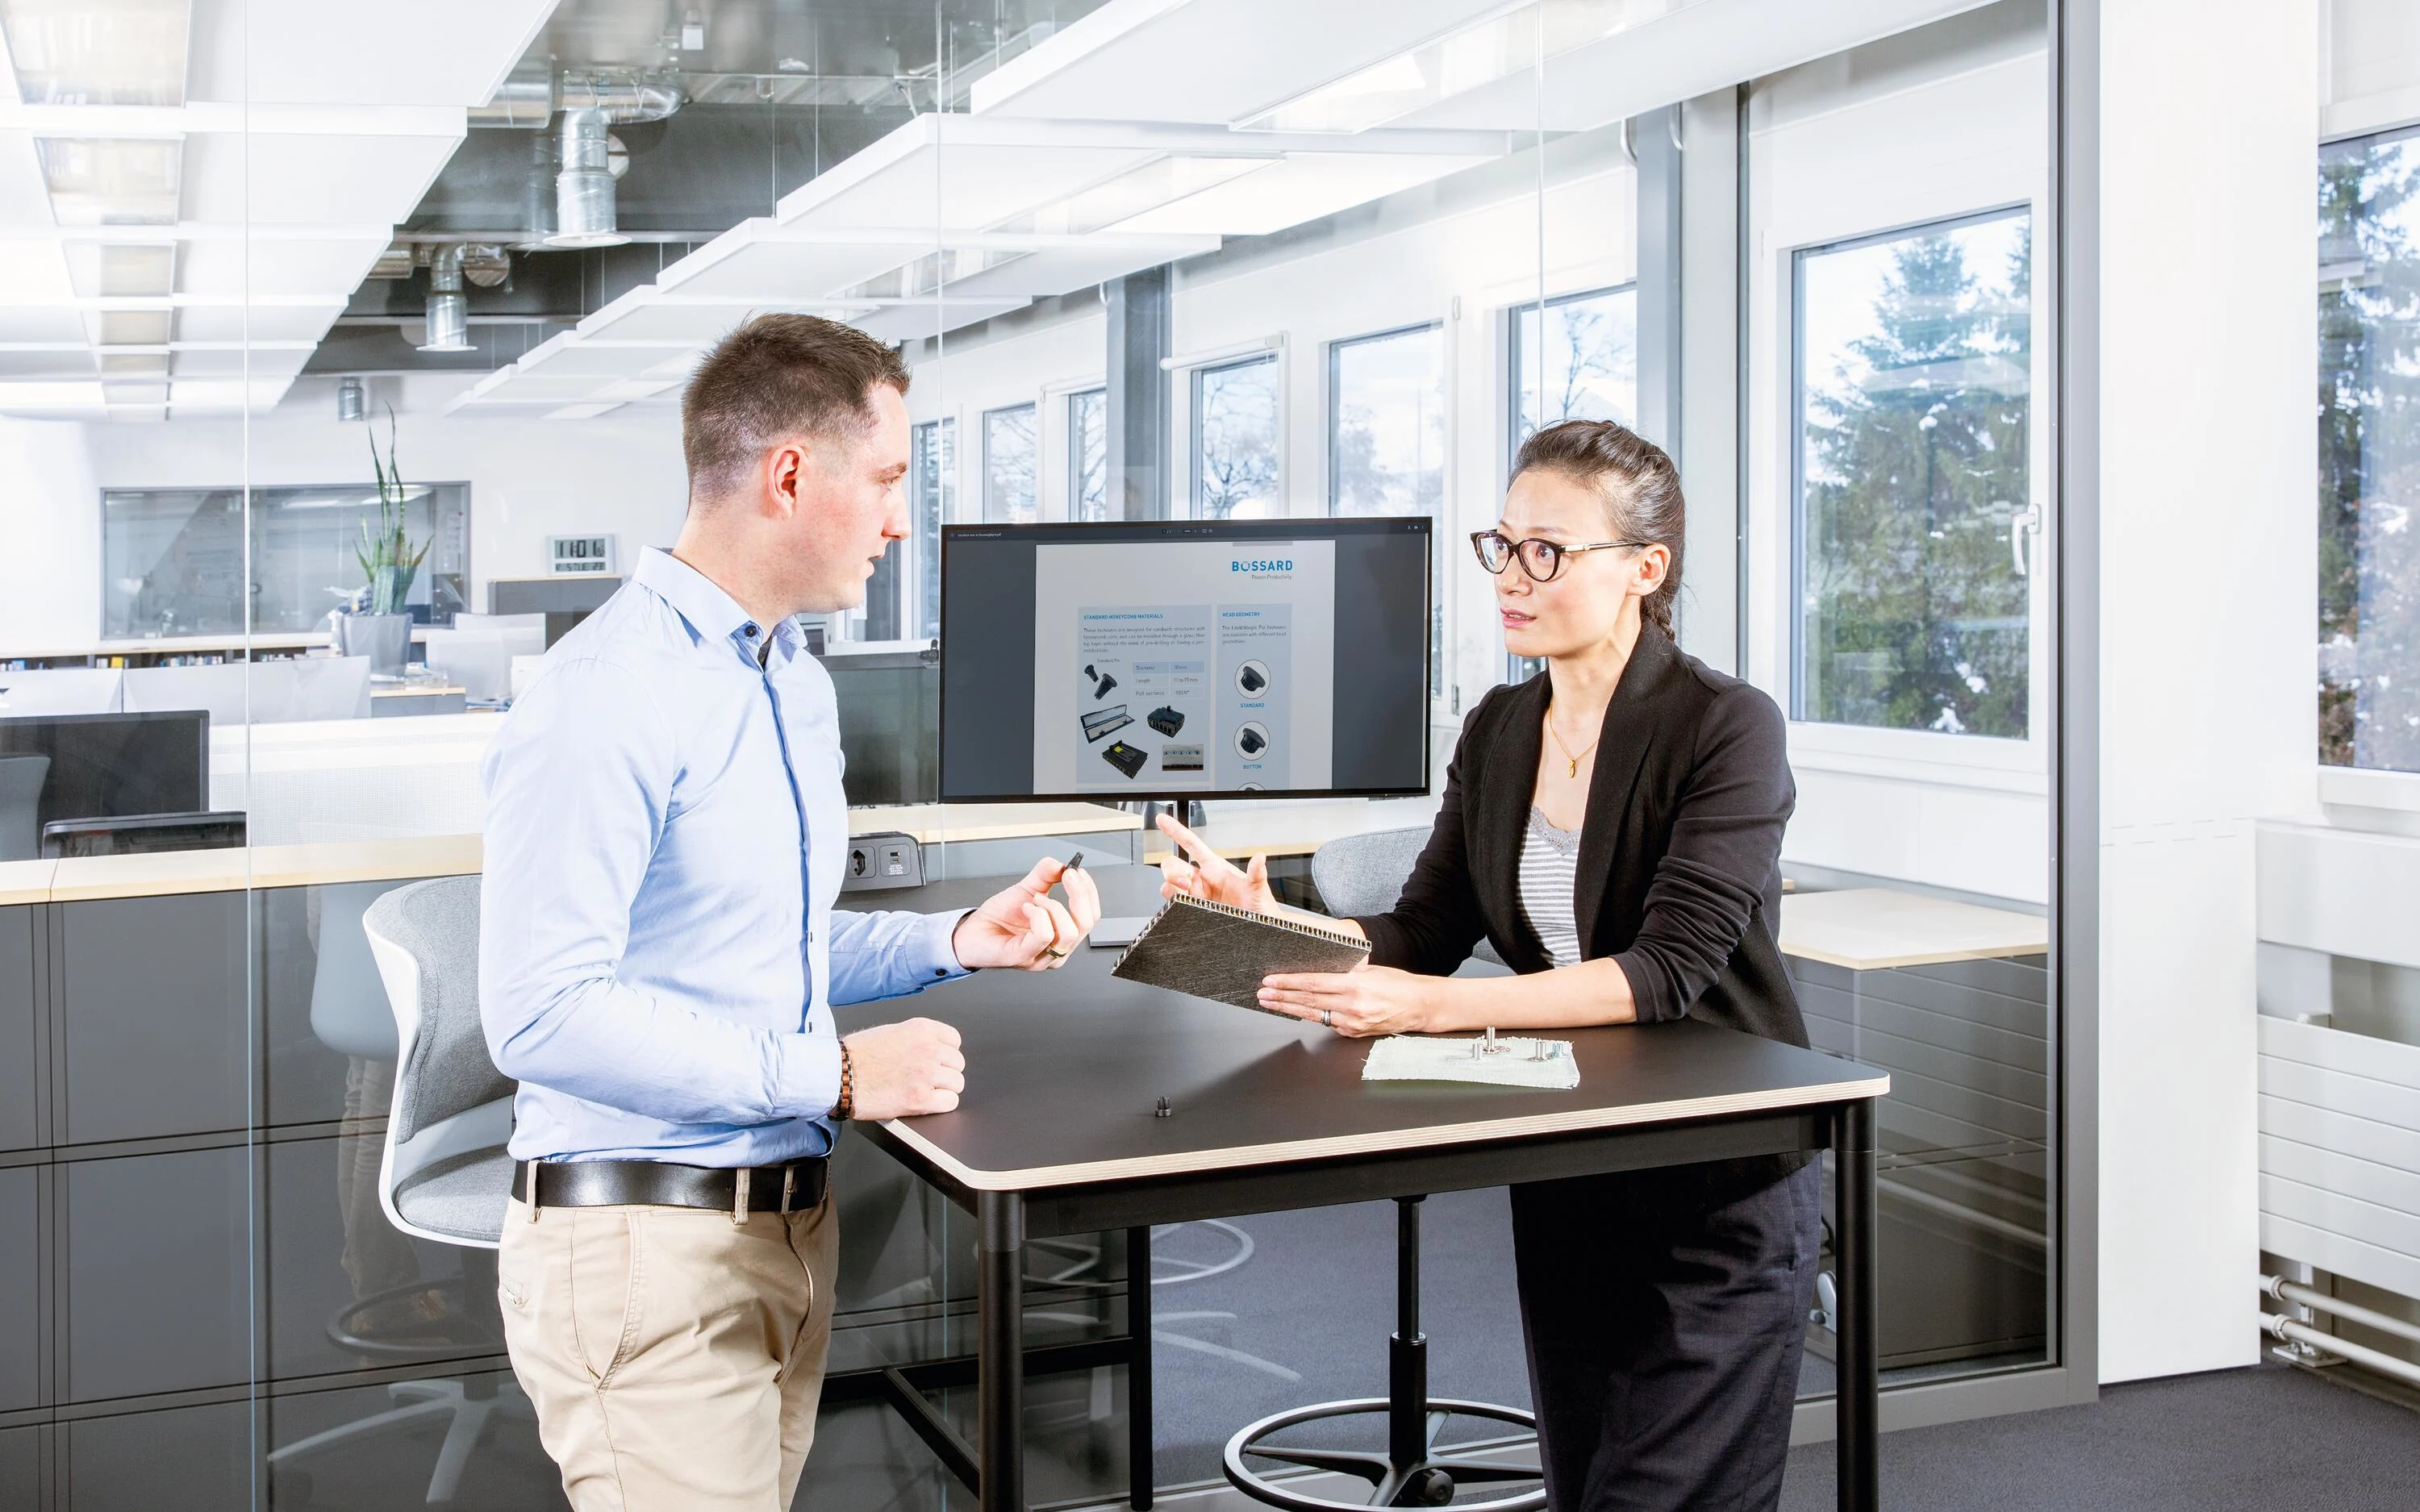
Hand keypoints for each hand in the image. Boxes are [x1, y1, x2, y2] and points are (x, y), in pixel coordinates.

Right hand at [842, 1017, 964, 1119]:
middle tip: (928, 1078)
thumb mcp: (891, 1032)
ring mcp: (927, 1074)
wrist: (839, 1075)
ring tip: (927, 1091)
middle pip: (958, 1063)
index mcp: (922, 1030)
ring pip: (957, 1083)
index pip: (955, 1040)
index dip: (946, 1052)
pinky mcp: (921, 1099)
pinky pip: (950, 1102)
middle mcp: (929, 1049)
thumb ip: (915, 1038)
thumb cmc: (855, 1054)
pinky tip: (927, 1102)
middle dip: (945, 1071)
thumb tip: (929, 1048)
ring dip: (944, 1088)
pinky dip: (942, 1104)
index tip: (938, 1060)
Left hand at [951, 855, 1101, 969]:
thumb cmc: (998, 919)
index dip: (1089, 891)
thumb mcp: (1026, 890)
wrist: (972, 933)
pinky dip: (1037, 915)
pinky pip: (1043, 935)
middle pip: (1086, 924)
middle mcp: (1057, 950)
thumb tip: (1061, 864)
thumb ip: (1045, 875)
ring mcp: (1042, 957)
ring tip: (1035, 899)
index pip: (1091, 916)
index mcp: (1063, 935)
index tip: (1077, 871)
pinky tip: (1026, 908)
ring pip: (1068, 931)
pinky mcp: (1023, 957)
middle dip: (1079, 894)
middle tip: (1066, 876)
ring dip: (1053, 906)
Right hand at [1154, 813, 1275, 911]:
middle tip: (1184, 883)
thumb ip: (1257, 873)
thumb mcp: (1259, 889)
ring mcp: (1195, 895)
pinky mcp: (1191, 910)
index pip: (1192, 845)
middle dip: (1172, 870)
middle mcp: (1202, 880)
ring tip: (1185, 893)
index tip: (1162, 820)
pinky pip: (1173, 902)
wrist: (1259, 930)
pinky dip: (1171, 901)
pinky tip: (1182, 903)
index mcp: (1216, 868)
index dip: (1176, 831)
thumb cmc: (1259, 907)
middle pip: (1174, 865)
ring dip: (1170, 886)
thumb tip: (1260, 857)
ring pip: (1170, 884)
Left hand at [1258, 963, 1436, 1037]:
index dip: (1289, 983)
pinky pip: (1327, 1023)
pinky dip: (1311, 1015)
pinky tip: (1296, 1010)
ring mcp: (1352, 1024)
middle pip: (1308, 1001)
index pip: (1314, 984)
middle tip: (1262, 993)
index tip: (1272, 981)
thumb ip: (1345, 972)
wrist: (1420, 1007)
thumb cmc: (1399, 985)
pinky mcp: (1353, 1033)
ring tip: (1270, 1003)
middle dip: (1281, 997)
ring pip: (1313, 1015)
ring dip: (1289, 1008)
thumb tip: (1319, 968)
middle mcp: (1352, 1007)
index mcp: (1355, 986)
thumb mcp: (1371, 970)